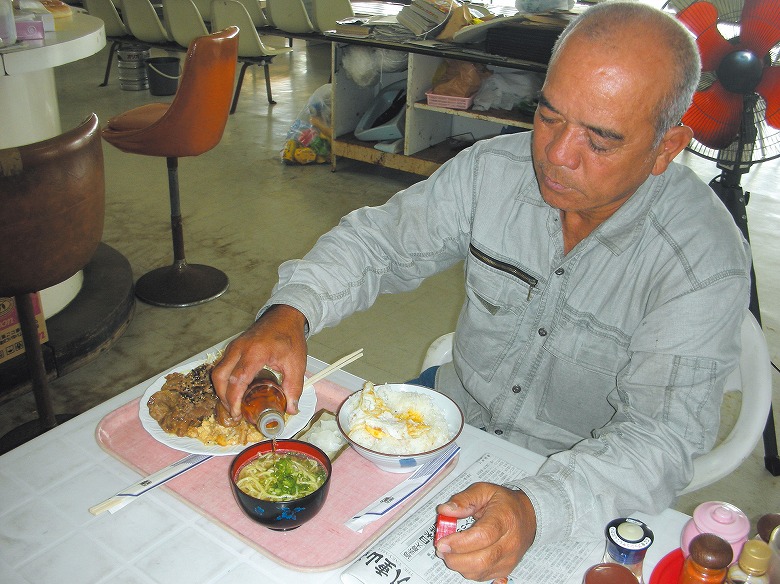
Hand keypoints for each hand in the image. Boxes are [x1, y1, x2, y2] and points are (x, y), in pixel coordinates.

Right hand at [211, 305, 307, 420]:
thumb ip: (294, 388)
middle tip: (234, 412)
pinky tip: (238, 390)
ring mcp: (234, 346)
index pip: (237, 379)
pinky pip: (223, 366)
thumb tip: (291, 409)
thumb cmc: (289, 337)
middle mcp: (239, 348)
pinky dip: (225, 381)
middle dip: (223, 397)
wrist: (284, 317)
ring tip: (234, 404)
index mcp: (255, 352)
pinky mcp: (234, 348)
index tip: (237, 413)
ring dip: (222, 390)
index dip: (234, 399)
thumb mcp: (296, 364)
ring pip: (218, 371)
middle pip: (220, 376)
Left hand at [434, 482, 536, 581]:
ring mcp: (509, 558)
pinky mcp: (506, 569)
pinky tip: (461, 557)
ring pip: (480, 572)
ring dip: (459, 565)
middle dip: (455, 558)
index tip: (442, 541)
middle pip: (481, 560)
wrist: (528, 515)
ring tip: (449, 552)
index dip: (460, 542)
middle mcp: (510, 542)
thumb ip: (464, 499)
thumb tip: (445, 510)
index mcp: (504, 519)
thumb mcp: (484, 491)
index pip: (482, 536)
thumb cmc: (505, 502)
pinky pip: (483, 576)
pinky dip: (468, 570)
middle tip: (441, 548)